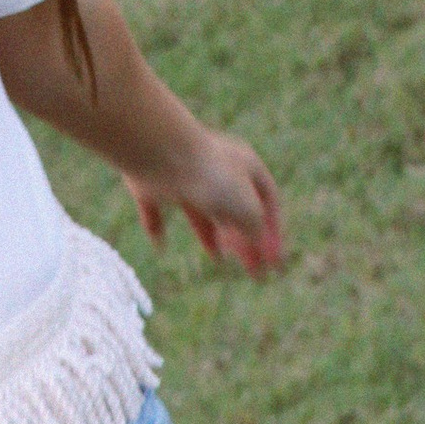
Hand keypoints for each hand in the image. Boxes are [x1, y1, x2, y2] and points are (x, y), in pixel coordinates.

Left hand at [125, 126, 284, 274]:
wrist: (160, 152)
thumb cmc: (211, 177)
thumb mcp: (246, 208)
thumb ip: (256, 230)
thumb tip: (259, 248)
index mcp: (244, 164)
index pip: (267, 199)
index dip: (272, 231)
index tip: (274, 260)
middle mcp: (214, 167)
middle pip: (234, 208)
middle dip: (244, 241)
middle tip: (251, 270)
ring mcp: (181, 175)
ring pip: (199, 209)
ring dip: (209, 234)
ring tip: (216, 258)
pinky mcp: (151, 184)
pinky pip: (155, 208)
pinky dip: (157, 227)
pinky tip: (160, 246)